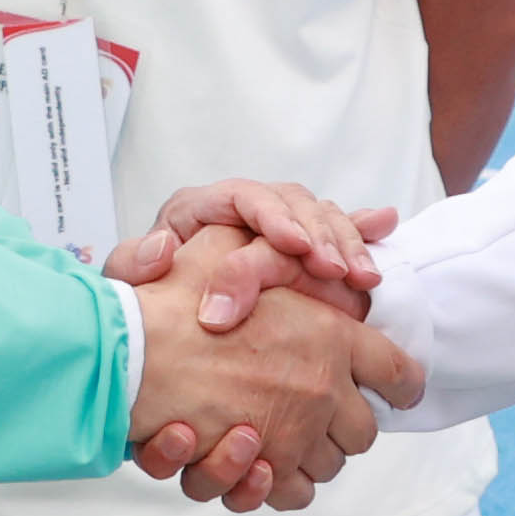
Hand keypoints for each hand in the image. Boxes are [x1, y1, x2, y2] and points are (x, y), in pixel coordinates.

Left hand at [102, 179, 399, 332]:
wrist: (162, 318)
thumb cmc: (146, 298)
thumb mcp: (127, 283)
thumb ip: (132, 266)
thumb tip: (161, 248)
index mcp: (202, 208)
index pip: (243, 197)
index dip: (272, 217)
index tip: (294, 245)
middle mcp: (244, 208)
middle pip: (290, 202)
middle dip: (319, 234)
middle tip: (337, 270)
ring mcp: (277, 223)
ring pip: (319, 215)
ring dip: (346, 244)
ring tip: (365, 278)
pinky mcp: (301, 243)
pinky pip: (337, 228)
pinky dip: (361, 231)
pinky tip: (387, 226)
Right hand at [120, 227, 425, 515]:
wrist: (129, 356)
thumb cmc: (173, 302)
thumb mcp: (226, 251)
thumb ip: (270, 253)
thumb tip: (324, 237)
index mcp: (329, 335)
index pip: (397, 371)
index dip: (402, 384)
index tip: (400, 390)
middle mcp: (323, 389)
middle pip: (366, 430)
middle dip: (344, 426)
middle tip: (312, 410)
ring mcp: (296, 435)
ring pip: (329, 466)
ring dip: (306, 455)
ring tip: (270, 435)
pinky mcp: (263, 472)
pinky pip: (292, 493)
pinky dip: (276, 486)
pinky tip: (255, 465)